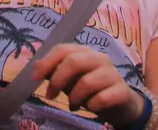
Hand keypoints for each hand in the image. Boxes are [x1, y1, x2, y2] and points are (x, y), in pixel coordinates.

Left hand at [29, 43, 144, 124]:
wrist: (121, 105)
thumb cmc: (92, 90)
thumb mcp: (70, 80)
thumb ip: (55, 71)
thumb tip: (35, 66)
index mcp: (85, 52)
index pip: (63, 49)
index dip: (47, 62)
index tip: (35, 78)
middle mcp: (99, 58)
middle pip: (73, 61)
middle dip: (58, 80)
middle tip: (51, 95)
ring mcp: (113, 73)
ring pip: (87, 82)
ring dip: (75, 97)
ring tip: (74, 105)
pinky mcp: (122, 91)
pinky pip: (102, 98)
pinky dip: (92, 106)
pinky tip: (91, 108)